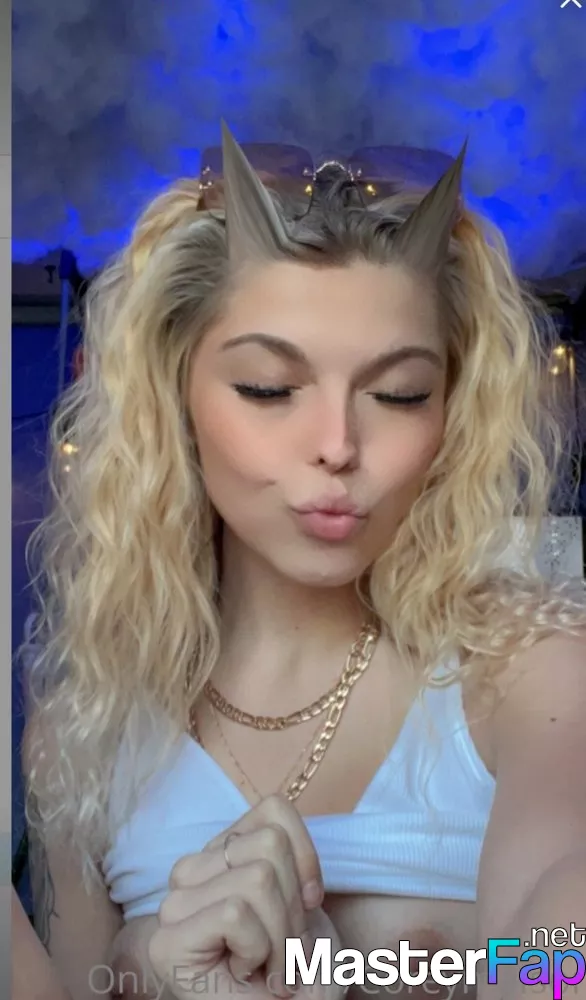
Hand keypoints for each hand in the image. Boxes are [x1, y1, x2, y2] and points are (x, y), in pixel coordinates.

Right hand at [148, 794, 331, 999]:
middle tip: (286, 949)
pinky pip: (235, 912)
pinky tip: (247, 973)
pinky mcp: (167, 940)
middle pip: (270, 844)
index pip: (273, 809)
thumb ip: (286, 847)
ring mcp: (174, 905)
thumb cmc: (302, 972)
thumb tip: (274, 811)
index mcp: (222, 853)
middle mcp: (191, 871)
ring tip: (270, 965)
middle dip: (294, 907)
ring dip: (282, 936)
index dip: (306, 857)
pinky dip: (260, 950)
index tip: (310, 904)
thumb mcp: (305, 894)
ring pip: (257, 877)